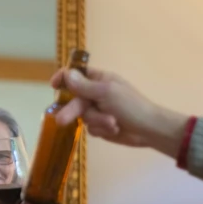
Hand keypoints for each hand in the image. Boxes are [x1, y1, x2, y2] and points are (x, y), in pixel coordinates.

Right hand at [52, 67, 187, 156]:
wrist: (149, 130)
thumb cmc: (131, 106)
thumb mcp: (106, 93)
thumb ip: (84, 86)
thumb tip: (67, 74)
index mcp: (99, 80)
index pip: (76, 75)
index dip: (64, 78)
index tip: (54, 85)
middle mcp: (96, 94)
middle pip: (74, 100)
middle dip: (72, 111)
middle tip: (61, 121)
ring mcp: (98, 110)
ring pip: (82, 116)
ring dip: (97, 121)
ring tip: (112, 123)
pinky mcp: (100, 126)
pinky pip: (90, 128)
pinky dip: (101, 130)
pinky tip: (114, 129)